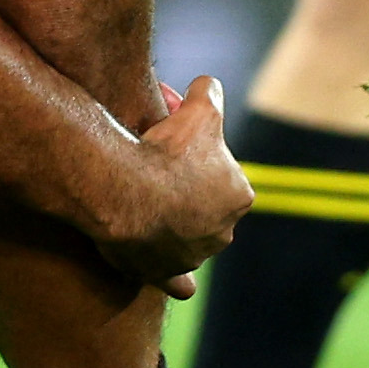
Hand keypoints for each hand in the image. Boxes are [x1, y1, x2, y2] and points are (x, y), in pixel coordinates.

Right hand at [92, 75, 250, 294]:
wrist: (129, 192)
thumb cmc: (167, 150)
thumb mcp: (198, 109)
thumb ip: (209, 93)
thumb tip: (208, 84)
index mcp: (238, 196)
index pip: (223, 174)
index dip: (198, 156)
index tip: (174, 145)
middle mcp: (223, 232)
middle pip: (206, 208)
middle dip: (188, 192)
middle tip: (156, 168)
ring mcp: (194, 256)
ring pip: (189, 240)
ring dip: (175, 226)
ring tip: (144, 201)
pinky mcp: (165, 273)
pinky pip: (176, 280)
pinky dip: (177, 280)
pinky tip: (179, 282)